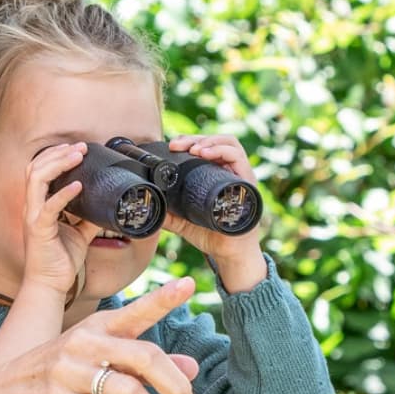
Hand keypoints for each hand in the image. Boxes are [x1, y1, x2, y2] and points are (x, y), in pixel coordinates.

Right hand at [0, 276, 202, 393]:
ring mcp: (68, 372)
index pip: (135, 312)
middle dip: (175, 386)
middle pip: (146, 358)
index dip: (163, 299)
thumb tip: (192, 367)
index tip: (188, 284)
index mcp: (95, 327)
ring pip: (131, 392)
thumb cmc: (60, 376)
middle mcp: (83, 343)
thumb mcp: (99, 360)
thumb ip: (142, 362)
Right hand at [17, 142, 97, 298]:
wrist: (49, 284)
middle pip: (35, 168)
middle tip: (80, 147)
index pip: (38, 171)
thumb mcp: (78, 234)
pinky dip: (63, 194)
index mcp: (38, 206)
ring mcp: (33, 217)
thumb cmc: (59, 260)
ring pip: (36, 179)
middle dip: (57, 153)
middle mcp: (32, 207)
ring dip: (57, 164)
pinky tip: (78, 185)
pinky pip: (49, 207)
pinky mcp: (39, 230)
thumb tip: (103, 206)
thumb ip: (87, 218)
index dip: (55, 156)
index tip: (76, 149)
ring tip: (77, 156)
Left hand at [163, 133, 265, 288]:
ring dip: (207, 141)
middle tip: (176, 144)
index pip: (204, 147)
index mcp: (215, 175)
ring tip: (192, 148)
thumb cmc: (210, 234)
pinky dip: (221, 150)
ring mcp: (239, 175)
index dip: (188, 142)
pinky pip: (238, 157)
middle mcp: (229, 171)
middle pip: (214, 141)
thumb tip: (147, 207)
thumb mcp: (182, 220)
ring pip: (228, 143)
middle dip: (193, 139)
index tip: (171, 145)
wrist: (229, 254)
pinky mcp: (247, 182)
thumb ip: (167, 213)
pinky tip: (206, 153)